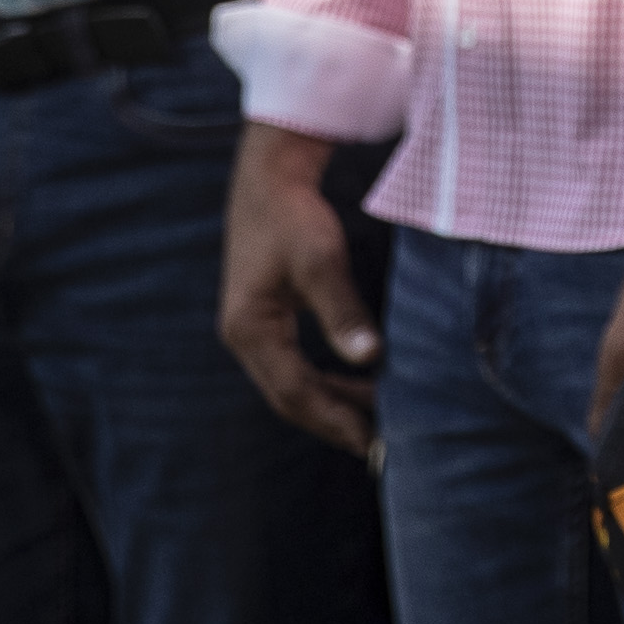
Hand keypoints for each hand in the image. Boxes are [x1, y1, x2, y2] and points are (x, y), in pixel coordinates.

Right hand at [219, 124, 382, 452]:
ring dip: (332, 404)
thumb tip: (371, 358)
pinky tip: (359, 382)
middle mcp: (244, 338)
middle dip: (334, 421)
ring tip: (377, 420)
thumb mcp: (321, 259)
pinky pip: (294, 366)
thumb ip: (343, 310)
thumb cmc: (293, 215)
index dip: (334, 419)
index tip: (372, 441)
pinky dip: (326, 381)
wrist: (269, 179)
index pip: (294, 392)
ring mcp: (251, 331)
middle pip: (289, 398)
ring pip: (292, 385)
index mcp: (250, 329)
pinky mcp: (264, 320)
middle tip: (380, 444)